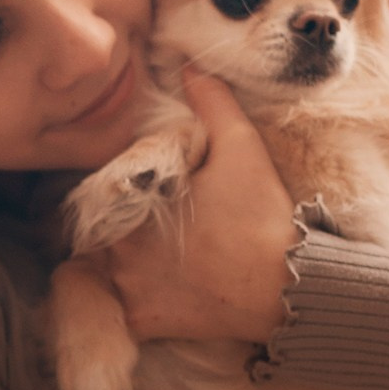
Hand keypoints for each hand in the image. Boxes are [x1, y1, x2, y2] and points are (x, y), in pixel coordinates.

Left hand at [103, 69, 297, 345]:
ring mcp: (128, 293)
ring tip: (159, 257)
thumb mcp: (241, 147)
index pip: (103, 198)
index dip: (121, 195)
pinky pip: (122, 312)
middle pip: (101, 236)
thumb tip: (189, 65)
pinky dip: (134, 302)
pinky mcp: (143, 324)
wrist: (288, 284)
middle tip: (155, 227)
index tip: (148, 197)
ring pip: (107, 273)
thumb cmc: (261, 215)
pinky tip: (162, 289)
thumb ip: (210, 103)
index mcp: (130, 209)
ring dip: (123, 266)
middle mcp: (116, 254)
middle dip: (121, 230)